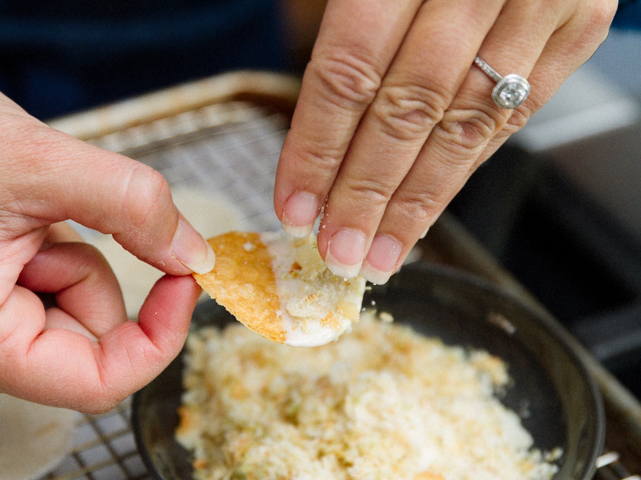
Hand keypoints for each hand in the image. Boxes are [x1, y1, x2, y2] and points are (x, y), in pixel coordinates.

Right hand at [0, 62, 213, 412]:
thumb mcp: (38, 159)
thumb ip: (130, 205)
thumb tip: (193, 255)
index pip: (98, 383)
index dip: (159, 337)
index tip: (185, 278)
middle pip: (92, 347)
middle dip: (94, 276)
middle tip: (50, 219)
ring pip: (78, 323)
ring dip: (74, 264)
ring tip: (20, 219)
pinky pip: (53, 307)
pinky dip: (57, 264)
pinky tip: (14, 230)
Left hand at [274, 0, 615, 283]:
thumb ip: (346, 30)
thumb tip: (312, 141)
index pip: (348, 70)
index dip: (317, 148)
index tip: (295, 207)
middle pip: (407, 109)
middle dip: (366, 193)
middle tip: (338, 251)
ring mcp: (539, 0)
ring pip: (465, 125)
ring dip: (416, 201)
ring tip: (379, 253)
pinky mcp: (578, 22)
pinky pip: (514, 116)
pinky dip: (464, 169)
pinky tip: (427, 208)